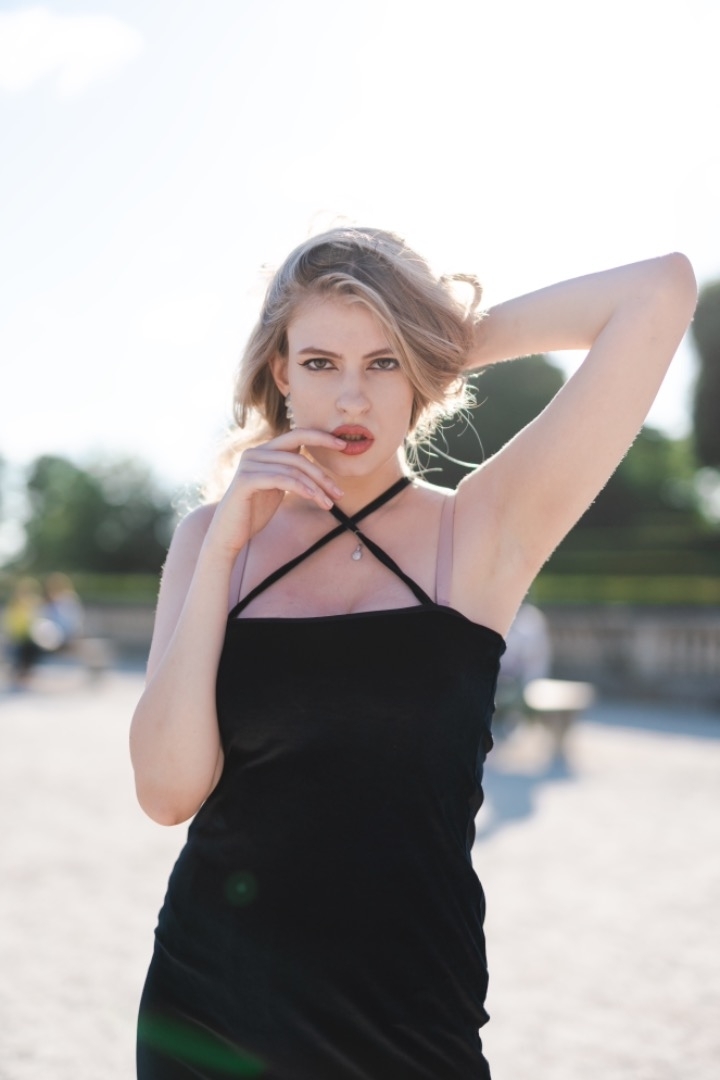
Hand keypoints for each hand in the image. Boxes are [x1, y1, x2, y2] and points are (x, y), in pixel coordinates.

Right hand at [205, 429, 346, 556]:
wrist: (230, 534)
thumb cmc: (255, 512)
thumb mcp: (276, 488)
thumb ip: (290, 473)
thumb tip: (315, 469)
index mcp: (264, 451)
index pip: (297, 435)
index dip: (321, 437)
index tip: (343, 445)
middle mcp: (255, 453)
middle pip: (298, 454)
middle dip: (322, 473)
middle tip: (339, 492)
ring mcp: (249, 464)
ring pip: (293, 469)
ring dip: (316, 487)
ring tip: (330, 504)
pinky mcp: (246, 480)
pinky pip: (282, 479)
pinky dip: (302, 488)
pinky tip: (315, 498)